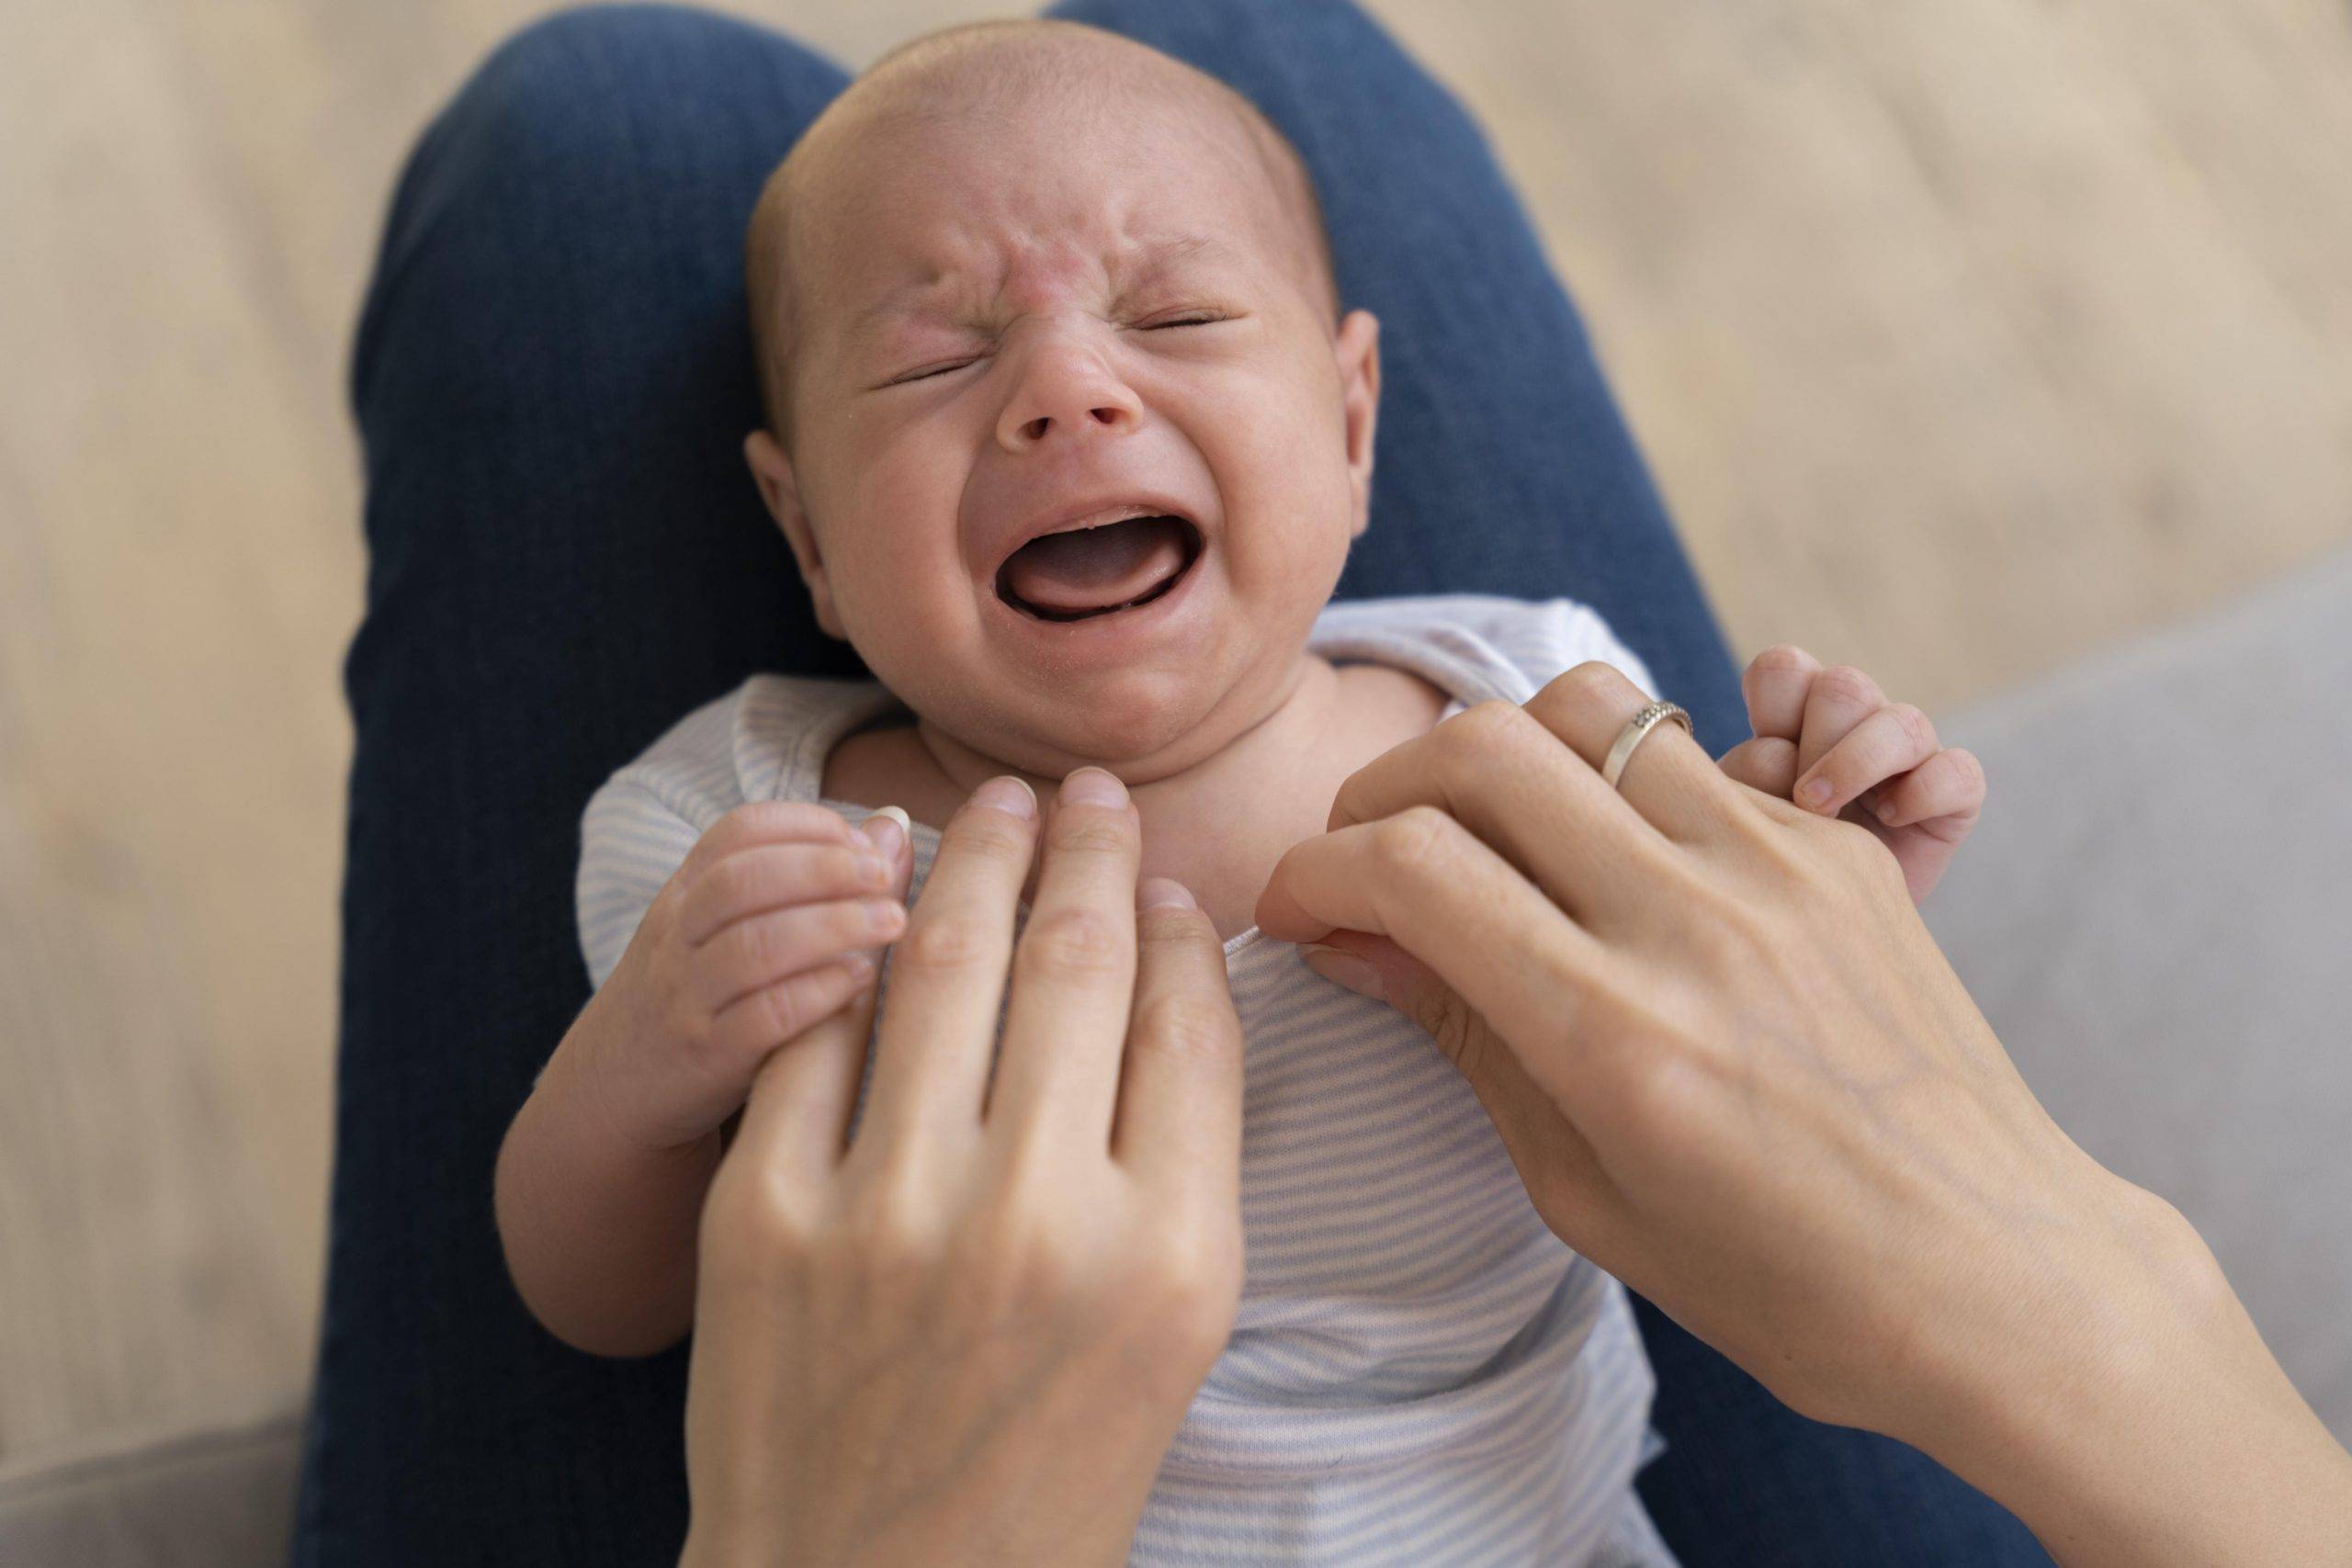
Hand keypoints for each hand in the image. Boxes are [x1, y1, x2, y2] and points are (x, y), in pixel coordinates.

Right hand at [586, 802, 910, 1149]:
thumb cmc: (696, 996)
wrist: (613, 1092)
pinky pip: (762, 1017)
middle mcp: (678, 937)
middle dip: (825, 867)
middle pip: (745, 880)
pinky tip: (861, 980)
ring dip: (833, 925)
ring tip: (891, 921)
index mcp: (685, 893)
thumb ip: (798, 880)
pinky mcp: (706, 1057)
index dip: (808, 825)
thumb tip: (891, 828)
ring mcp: (687, 998)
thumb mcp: (722, 929)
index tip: (865, 841)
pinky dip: (817, 991)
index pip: (738, 831)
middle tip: (885, 875)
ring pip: (755, 946)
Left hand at [681, 769, 1245, 1567]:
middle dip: (1081, 849)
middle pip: (1073, 963)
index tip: (1161, 870)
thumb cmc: (1050, 1465)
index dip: (1176, 919)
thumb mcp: (1177, 1325)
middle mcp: (1036, 1219)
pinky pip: (818, 1030)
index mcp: (1170, 1255)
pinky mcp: (763, 1215)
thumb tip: (1159, 950)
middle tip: (1084, 789)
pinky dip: (852, 945)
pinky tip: (878, 886)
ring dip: (972, 857)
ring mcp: (887, 1212)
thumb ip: (1185, 1142)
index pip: (1187, 1018)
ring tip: (993, 805)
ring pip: (942, 964)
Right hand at [1258, 664, 2351, 1565]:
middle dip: (1380, 786)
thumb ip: (1466, 1037)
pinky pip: (1686, 758)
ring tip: (1480, 829)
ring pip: (1587, 707)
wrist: (1996, 1274)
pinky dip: (1610, 785)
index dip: (1313, 869)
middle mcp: (1694, 923)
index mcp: (1615, 1036)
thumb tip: (1352, 935)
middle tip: (1365, 852)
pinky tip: (1606, 865)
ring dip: (1497, 754)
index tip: (1294, 907)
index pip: (1410, 867)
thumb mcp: (1585, 1191)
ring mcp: (1778, 868)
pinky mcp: (1836, 851)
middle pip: (1481, 748)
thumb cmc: (1784, 1279)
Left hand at [1715, 645, 1983, 903]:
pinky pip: (1957, 771)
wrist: (1819, 931)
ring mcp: (1908, 755)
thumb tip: (1775, 753)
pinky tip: (1890, 821)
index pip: (1785, 669)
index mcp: (1795, 716)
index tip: (1761, 759)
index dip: (1770, 701)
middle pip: (1844, 686)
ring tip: (1824, 814)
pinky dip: (1923, 793)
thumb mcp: (1740, 820)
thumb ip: (1746, 779)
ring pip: (1902, 721)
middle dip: (1816, 741)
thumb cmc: (1771, 865)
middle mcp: (1855, 723)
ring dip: (1856, 764)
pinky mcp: (1953, 796)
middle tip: (1799, 800)